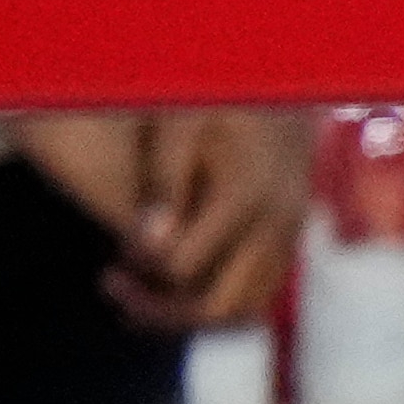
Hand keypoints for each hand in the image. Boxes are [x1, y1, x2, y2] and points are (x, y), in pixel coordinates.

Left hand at [112, 113, 308, 331]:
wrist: (286, 87)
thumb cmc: (221, 96)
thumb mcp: (179, 122)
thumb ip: (163, 181)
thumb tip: (147, 246)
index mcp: (243, 197)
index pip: (184, 268)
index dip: (142, 271)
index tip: (113, 260)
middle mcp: (274, 228)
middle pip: (218, 306)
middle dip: (161, 310)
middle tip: (115, 289)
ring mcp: (288, 241)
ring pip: (243, 312)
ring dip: (190, 315)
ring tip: (141, 299)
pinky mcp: (290, 246)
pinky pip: (258, 299)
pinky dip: (218, 305)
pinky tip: (180, 287)